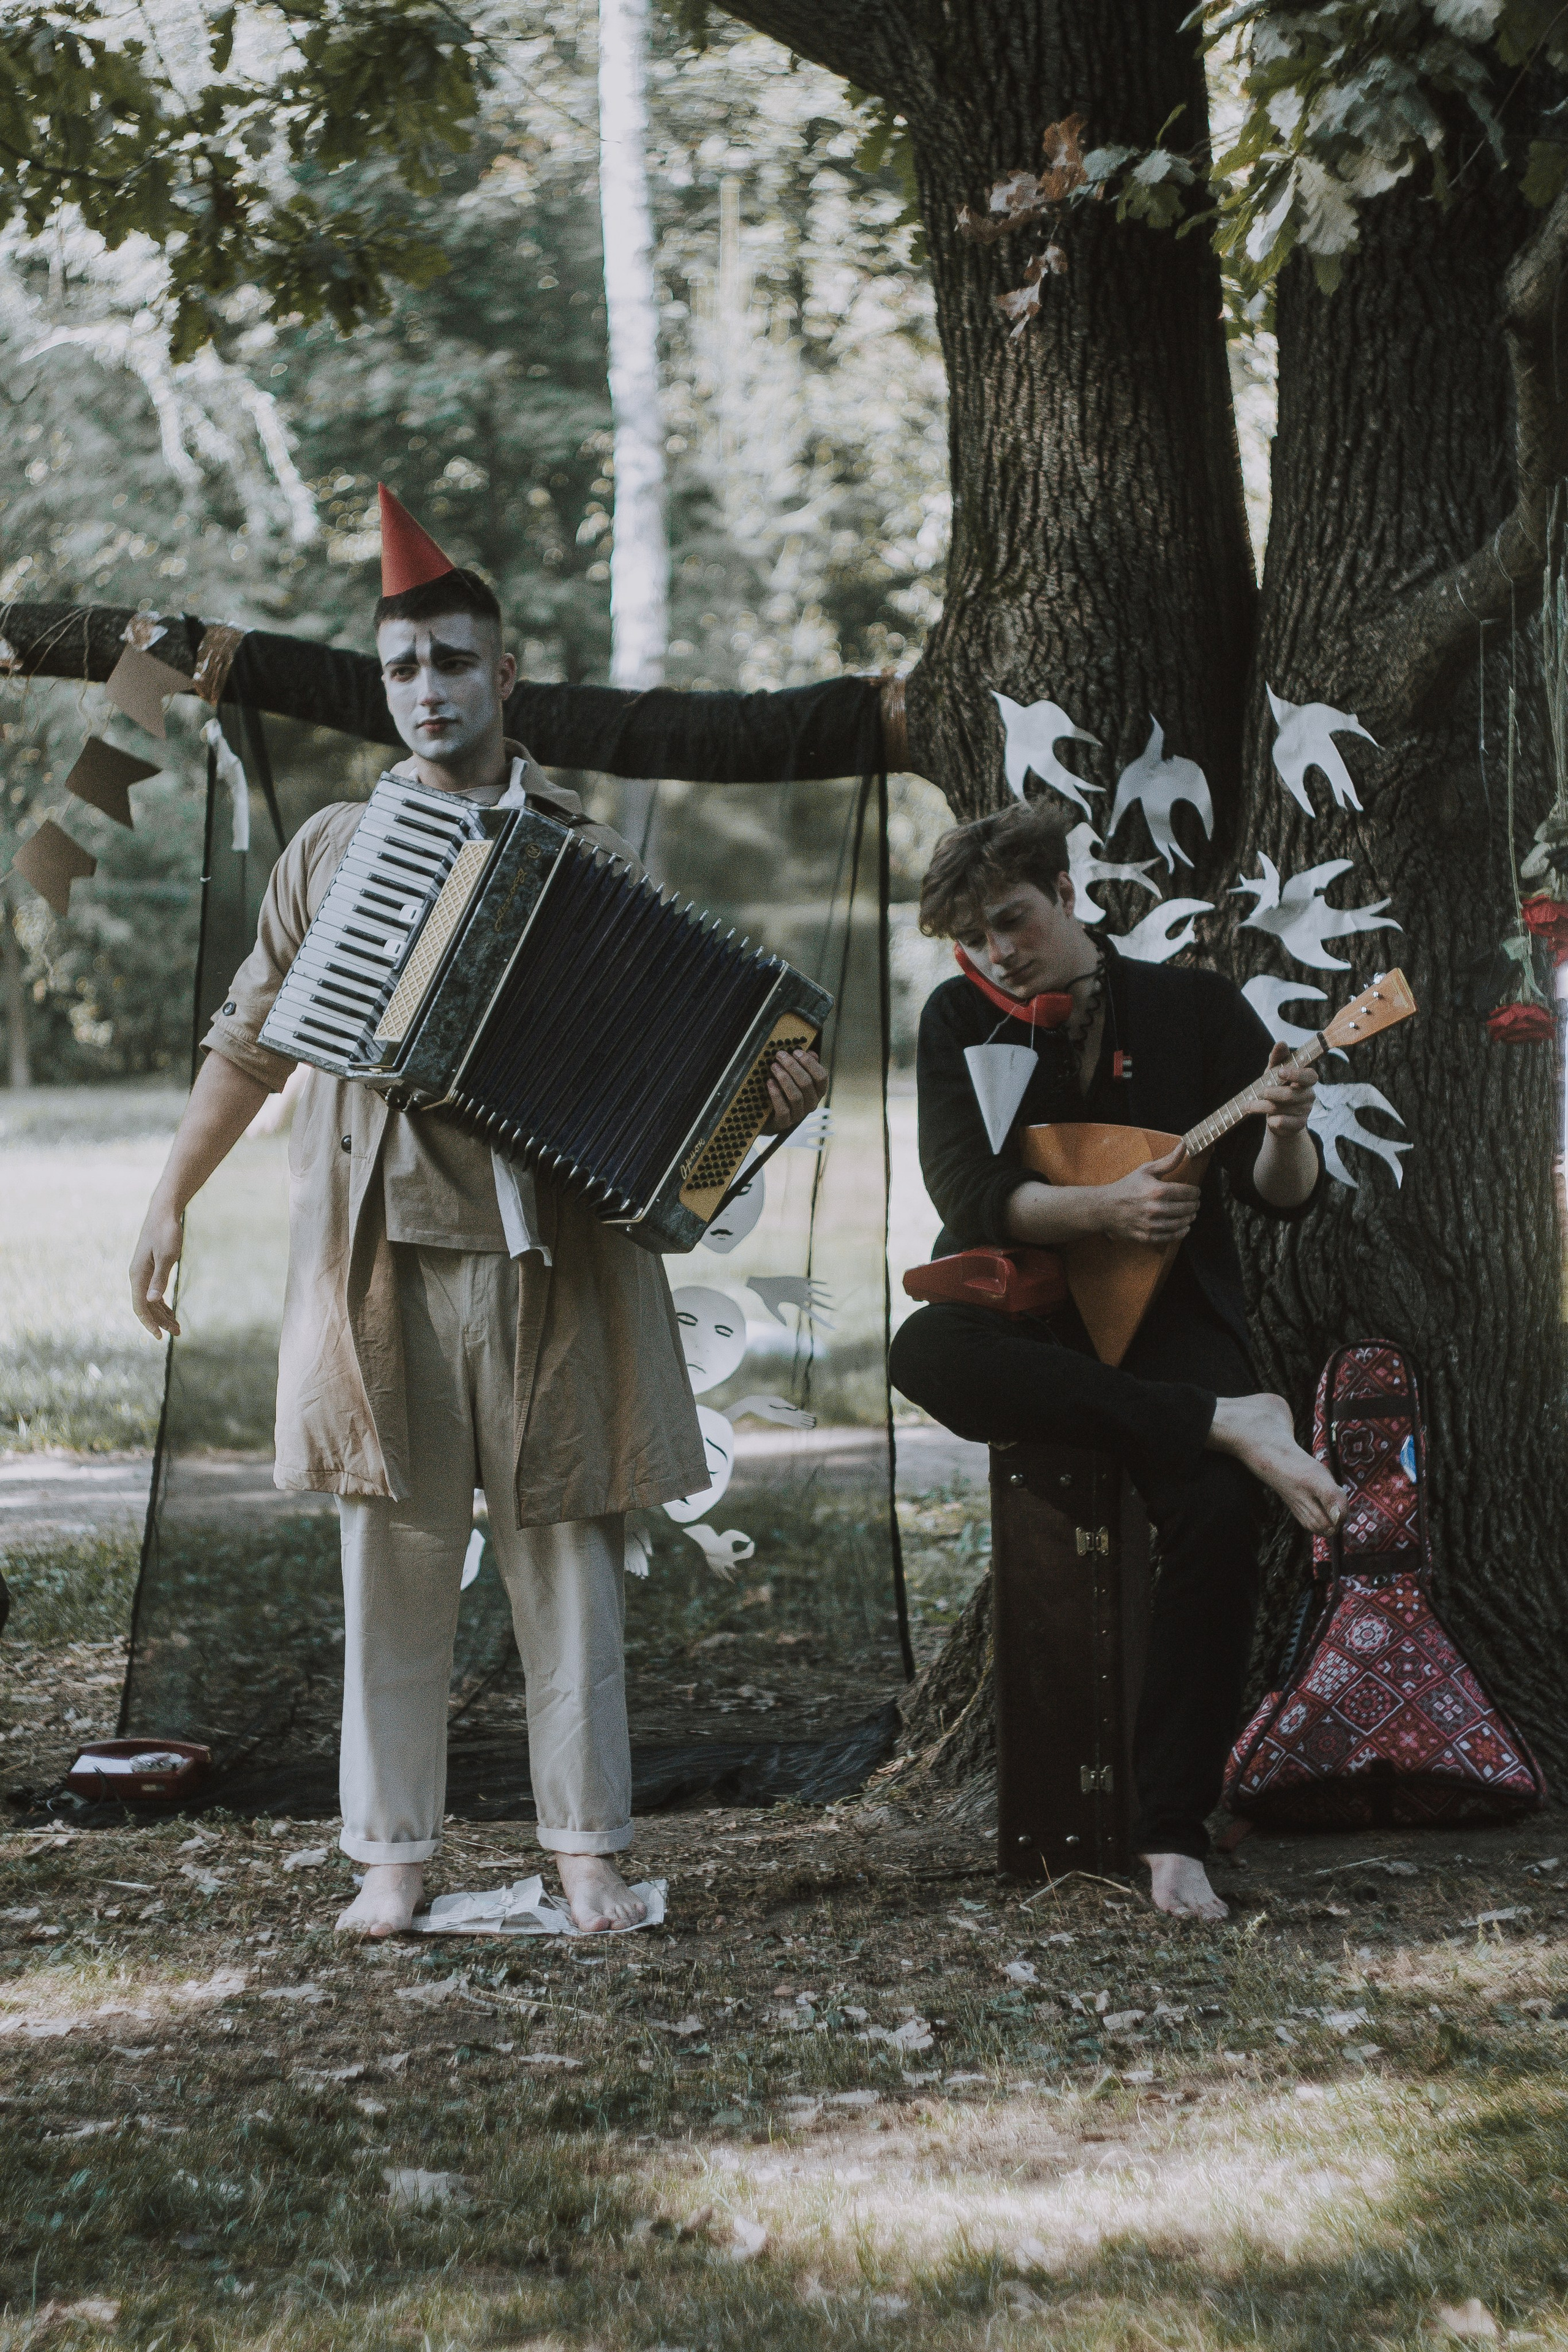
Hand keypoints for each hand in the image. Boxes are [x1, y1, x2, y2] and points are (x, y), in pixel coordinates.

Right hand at [130, 1197, 184, 1337]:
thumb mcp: (166, 1256)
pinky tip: (170, 1310)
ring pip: (150, 1301)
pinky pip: (153, 1292)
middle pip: (146, 1307)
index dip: (149, 1323)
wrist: (164, 1212)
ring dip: (162, 1314)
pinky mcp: (149, 1268)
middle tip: (178, 1333)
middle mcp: (137, 1276)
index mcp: (138, 1275)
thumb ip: (160, 1279)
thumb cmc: (166, 1232)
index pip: (140, 1307)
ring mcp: (142, 1273)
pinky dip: (161, 1303)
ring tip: (177, 1327)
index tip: (161, 1337)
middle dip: (160, 1321)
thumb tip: (152, 1301)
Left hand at [763, 1046, 827, 1135]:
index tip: (796, 1051)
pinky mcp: (785, 1122)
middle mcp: (811, 1104)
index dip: (810, 1063)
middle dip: (792, 1066)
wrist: (769, 1118)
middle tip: (780, 1055)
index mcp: (817, 1092)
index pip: (821, 1076)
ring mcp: (799, 1114)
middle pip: (807, 1083)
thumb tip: (812, 1053)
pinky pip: (783, 1109)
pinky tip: (769, 1082)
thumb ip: (804, 1066)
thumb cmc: (784, 1093)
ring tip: (773, 1066)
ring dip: (784, 1078)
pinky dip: (776, 1094)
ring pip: (796, 1096)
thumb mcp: (795, 1079)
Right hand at [1096, 1146, 1200, 1245]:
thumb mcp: (1146, 1170)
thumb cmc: (1127, 1186)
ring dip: (1190, 1218)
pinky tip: (1185, 1227)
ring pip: (1182, 1223)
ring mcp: (1152, 1224)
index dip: (1196, 1192)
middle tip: (1195, 1203)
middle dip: (1194, 1205)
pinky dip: (1182, 1232)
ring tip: (1191, 1213)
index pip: (1188, 1193)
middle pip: (1187, 1208)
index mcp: (1157, 1190)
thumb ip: (1169, 1160)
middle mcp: (1156, 1208)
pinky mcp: (1148, 1236)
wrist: (1105, 1207)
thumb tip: (1184, 1145)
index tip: (1196, 1192)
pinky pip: (1171, 1236)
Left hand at [1255, 1040, 1316, 1137]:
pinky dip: (1271, 1120)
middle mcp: (1309, 1095)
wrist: (1280, 1119)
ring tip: (1248, 1105)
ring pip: (1281, 1108)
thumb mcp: (1275, 1073)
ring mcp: (1305, 1111)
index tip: (1280, 1072)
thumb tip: (1281, 1043)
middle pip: (1290, 1095)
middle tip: (1261, 1091)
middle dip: (1272, 1093)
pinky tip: (1268, 1118)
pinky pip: (1281, 1122)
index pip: (1309, 1076)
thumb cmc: (1278, 1089)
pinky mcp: (1298, 1125)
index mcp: (1306, 1081)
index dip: (1296, 1074)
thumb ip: (1278, 1059)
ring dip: (1261, 1106)